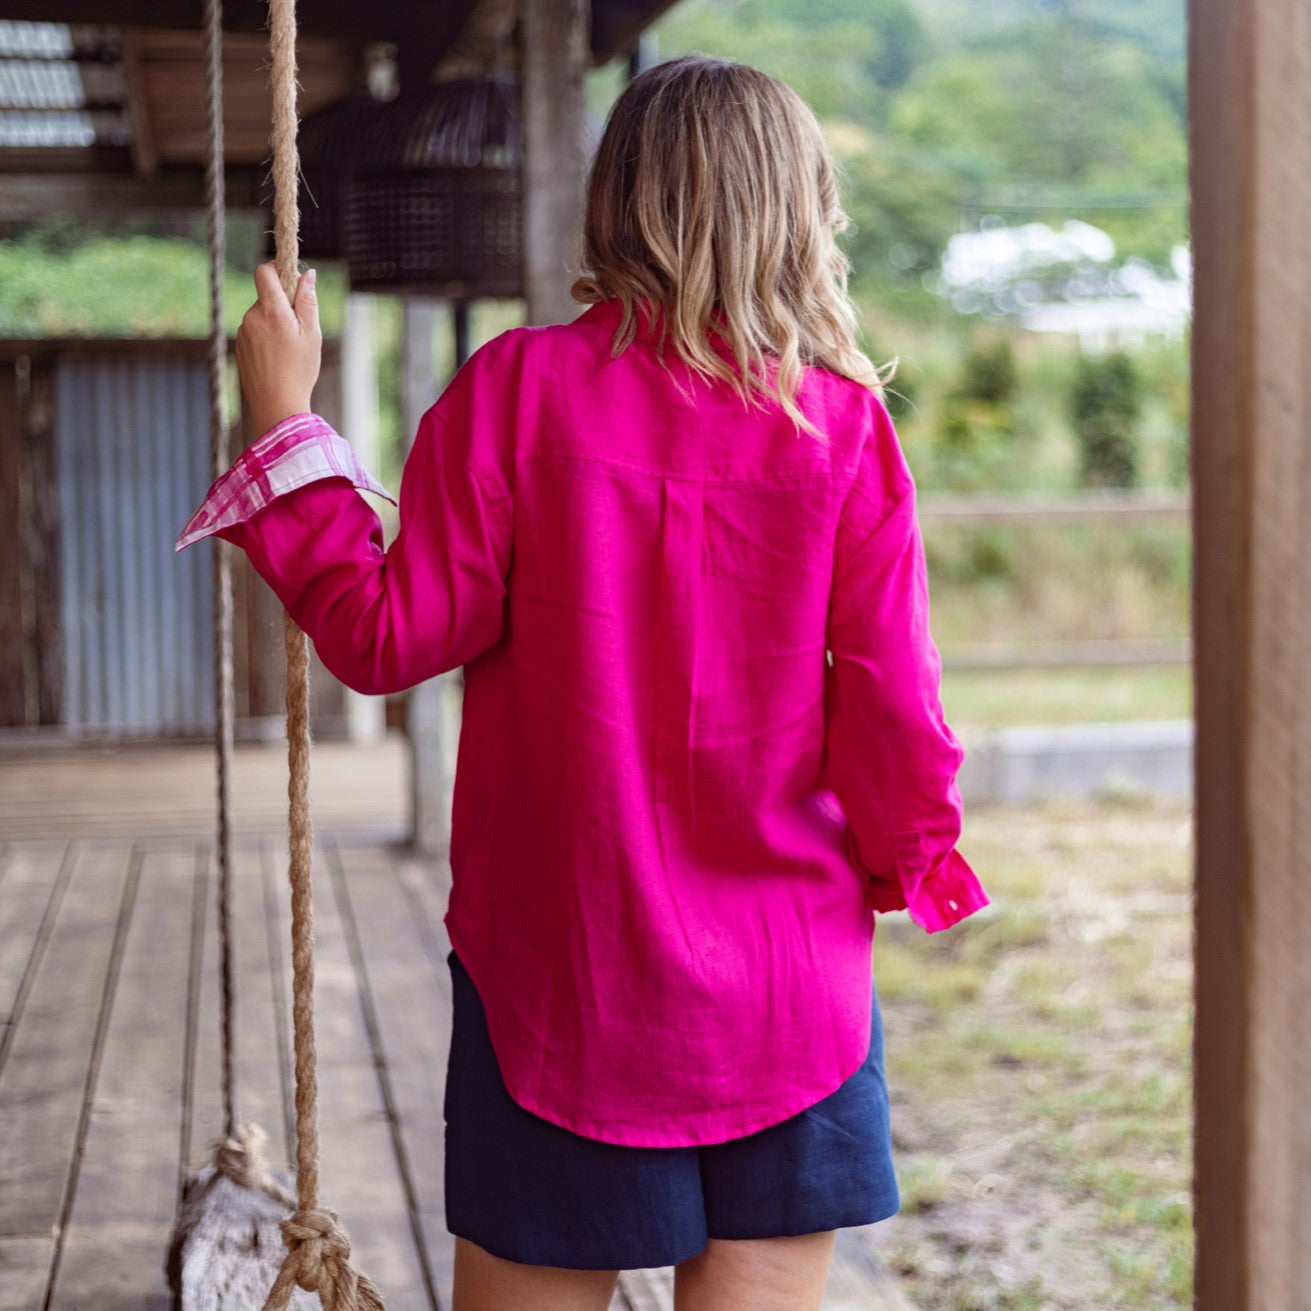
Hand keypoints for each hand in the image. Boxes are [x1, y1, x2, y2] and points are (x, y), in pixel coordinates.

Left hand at [235, 261, 321, 434]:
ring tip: (289, 349)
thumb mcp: (312, 334)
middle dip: (283, 304)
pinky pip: (255, 331)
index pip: (264, 271)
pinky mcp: (240, 346)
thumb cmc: (299, 371)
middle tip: (301, 328)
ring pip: (261, 315)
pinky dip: (267, 337)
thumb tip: (307, 273)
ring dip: (275, 323)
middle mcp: (252, 317)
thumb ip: (308, 301)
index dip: (277, 269)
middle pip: (266, 295)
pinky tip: (278, 358)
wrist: (276, 406)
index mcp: (271, 311)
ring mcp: (243, 332)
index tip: (291, 280)